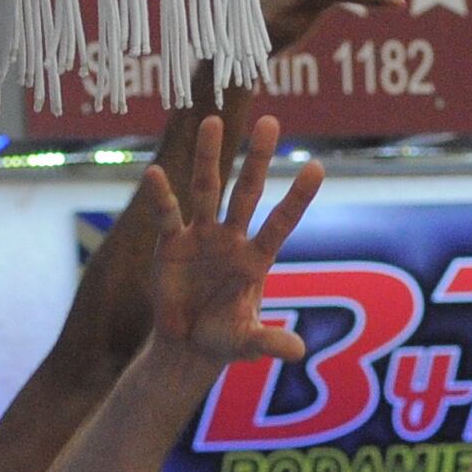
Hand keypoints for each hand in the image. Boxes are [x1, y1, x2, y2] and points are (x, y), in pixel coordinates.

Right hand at [146, 112, 322, 366]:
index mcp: (257, 257)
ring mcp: (202, 236)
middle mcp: (232, 237)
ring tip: (211, 120)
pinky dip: (161, 196)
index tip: (317, 166)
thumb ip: (270, 342)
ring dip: (210, 157)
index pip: (282, 221)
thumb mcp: (248, 342)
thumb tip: (299, 352)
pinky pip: (167, 215)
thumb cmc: (226, 339)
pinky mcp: (172, 244)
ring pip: (207, 189)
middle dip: (257, 158)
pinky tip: (154, 173)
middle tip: (269, 120)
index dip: (297, 197)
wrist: (189, 345)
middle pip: (247, 191)